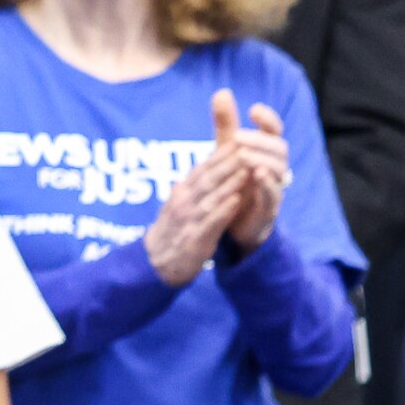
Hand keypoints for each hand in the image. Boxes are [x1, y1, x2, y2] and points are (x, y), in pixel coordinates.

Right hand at [141, 135, 248, 286]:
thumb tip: (203, 170)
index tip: (238, 140)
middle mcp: (182, 203)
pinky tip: (236, 202)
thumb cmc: (172, 233)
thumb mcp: (178, 206)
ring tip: (247, 170)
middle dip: (228, 164)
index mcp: (181, 194)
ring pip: (210, 198)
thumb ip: (191, 189)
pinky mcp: (194, 240)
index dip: (220, 155)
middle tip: (248, 148)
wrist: (156, 264)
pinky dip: (223, 211)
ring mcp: (187, 221)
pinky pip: (210, 223)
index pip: (202, 170)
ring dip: (229, 184)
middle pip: (207, 180)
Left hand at [210, 90, 292, 250]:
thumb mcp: (225, 150)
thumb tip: (222, 91)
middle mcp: (273, 169)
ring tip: (243, 155)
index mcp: (265, 153)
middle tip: (238, 136)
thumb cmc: (232, 181)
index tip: (253, 109)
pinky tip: (256, 175)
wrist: (229, 221)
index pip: (274, 132)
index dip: (268, 119)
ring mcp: (273, 188)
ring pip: (280, 170)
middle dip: (260, 141)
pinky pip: (275, 195)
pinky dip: (268, 184)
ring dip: (263, 160)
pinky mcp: (268, 209)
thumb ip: (225, 124)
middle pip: (280, 149)